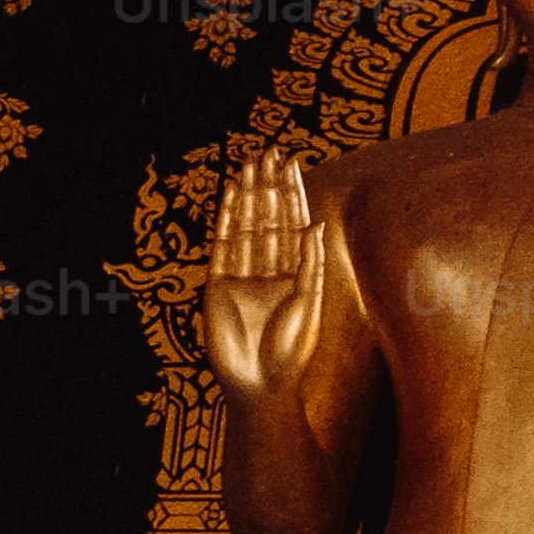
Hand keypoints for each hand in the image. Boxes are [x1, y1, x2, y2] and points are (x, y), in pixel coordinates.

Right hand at [202, 150, 322, 405]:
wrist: (258, 382)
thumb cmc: (290, 349)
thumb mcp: (307, 301)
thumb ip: (309, 262)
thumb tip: (314, 223)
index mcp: (296, 272)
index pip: (294, 223)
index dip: (292, 193)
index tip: (292, 163)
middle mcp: (269, 269)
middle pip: (269, 218)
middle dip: (269, 186)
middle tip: (269, 152)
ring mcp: (243, 274)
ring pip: (246, 226)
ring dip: (248, 195)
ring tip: (249, 164)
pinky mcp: (218, 283)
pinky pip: (223, 244)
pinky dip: (226, 219)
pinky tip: (231, 195)